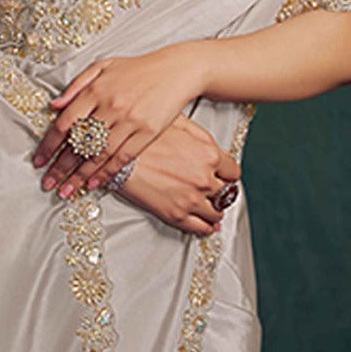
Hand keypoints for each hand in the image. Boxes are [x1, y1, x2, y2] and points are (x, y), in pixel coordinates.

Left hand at [32, 45, 205, 198]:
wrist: (175, 69)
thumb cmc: (138, 68)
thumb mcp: (103, 66)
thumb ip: (76, 85)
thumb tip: (53, 106)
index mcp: (96, 90)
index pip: (65, 123)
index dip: (49, 145)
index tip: (39, 161)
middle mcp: (110, 106)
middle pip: (79, 143)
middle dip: (60, 167)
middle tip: (48, 183)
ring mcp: (129, 121)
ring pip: (98, 155)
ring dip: (79, 176)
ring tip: (66, 190)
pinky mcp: (147, 132)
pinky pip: (122, 157)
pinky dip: (106, 172)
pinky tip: (93, 183)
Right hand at [117, 116, 240, 234]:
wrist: (117, 154)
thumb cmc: (144, 136)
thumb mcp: (178, 123)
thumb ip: (202, 136)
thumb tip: (216, 149)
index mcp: (208, 154)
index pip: (233, 172)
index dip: (228, 174)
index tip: (224, 176)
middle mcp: (204, 178)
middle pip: (227, 193)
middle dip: (222, 192)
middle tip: (216, 191)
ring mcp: (191, 198)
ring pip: (217, 212)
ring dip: (215, 210)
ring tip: (210, 207)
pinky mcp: (176, 214)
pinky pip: (200, 228)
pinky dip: (206, 228)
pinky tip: (206, 225)